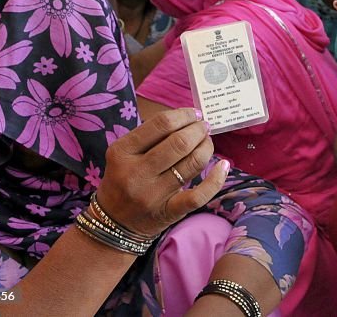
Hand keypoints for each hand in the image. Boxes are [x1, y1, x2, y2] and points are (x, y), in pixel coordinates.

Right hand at [97, 108, 226, 237]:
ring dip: (207, 147)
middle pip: (180, 142)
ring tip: (207, 142)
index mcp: (122, 152)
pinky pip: (199, 195)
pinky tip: (223, 165)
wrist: (114, 223)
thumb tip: (189, 117)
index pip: (161, 124)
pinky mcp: (169, 212)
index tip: (194, 114)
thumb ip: (150, 135)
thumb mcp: (124, 153)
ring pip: (193, 163)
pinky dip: (216, 179)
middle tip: (204, 127)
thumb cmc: (123, 179)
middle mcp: (136, 173)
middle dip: (199, 130)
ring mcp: (153, 195)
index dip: (184, 115)